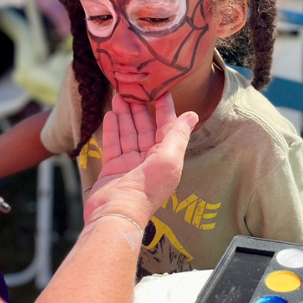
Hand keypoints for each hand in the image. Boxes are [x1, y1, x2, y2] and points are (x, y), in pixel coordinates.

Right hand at [84, 93, 196, 228]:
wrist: (117, 213)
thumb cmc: (146, 189)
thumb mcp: (169, 158)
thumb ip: (178, 135)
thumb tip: (192, 115)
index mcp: (167, 159)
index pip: (167, 127)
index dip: (164, 109)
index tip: (160, 90)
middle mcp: (150, 161)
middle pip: (145, 129)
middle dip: (139, 109)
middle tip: (133, 89)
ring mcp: (130, 164)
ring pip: (128, 134)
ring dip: (124, 115)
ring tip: (119, 95)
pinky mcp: (113, 168)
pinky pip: (114, 144)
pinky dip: (112, 129)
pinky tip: (110, 113)